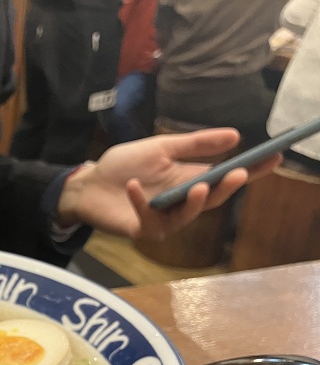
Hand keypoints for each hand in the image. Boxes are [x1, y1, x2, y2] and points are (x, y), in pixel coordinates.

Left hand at [57, 129, 280, 239]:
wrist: (89, 183)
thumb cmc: (123, 166)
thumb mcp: (160, 148)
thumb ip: (194, 144)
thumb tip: (235, 136)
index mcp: (189, 180)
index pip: (225, 177)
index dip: (250, 170)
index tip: (274, 158)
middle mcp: (180, 202)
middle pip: (211, 199)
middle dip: (227, 187)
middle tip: (241, 173)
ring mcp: (162, 219)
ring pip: (186, 215)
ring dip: (194, 202)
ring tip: (201, 185)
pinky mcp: (142, 229)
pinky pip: (148, 218)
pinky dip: (141, 202)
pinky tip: (134, 186)